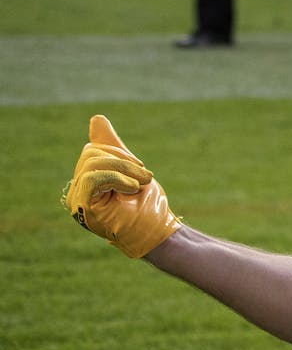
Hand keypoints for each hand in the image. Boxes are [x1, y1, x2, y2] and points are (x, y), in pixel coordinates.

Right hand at [62, 115, 180, 257]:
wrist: (158, 231)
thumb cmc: (146, 204)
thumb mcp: (131, 168)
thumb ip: (112, 147)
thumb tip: (96, 118)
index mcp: (86, 181)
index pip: (93, 149)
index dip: (120, 154)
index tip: (140, 170)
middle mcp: (76, 191)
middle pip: (91, 153)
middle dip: (124, 161)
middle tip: (144, 178)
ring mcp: (77, 200)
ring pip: (93, 163)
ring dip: (126, 170)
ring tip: (141, 184)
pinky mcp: (83, 207)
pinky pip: (93, 177)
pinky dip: (118, 178)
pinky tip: (132, 189)